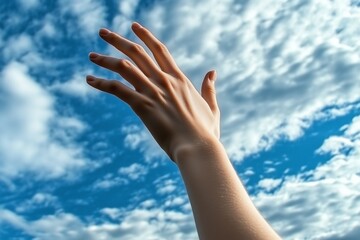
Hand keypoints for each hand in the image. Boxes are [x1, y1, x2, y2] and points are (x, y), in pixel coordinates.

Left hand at [87, 22, 219, 159]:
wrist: (197, 147)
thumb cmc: (205, 132)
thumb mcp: (211, 107)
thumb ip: (209, 88)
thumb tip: (212, 72)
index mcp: (180, 79)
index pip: (159, 50)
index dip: (145, 36)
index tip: (133, 26)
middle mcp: (164, 80)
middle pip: (137, 52)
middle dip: (118, 40)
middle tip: (102, 32)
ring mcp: (153, 91)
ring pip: (124, 66)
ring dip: (105, 59)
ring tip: (92, 56)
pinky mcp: (142, 105)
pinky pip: (117, 88)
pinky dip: (101, 83)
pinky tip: (89, 80)